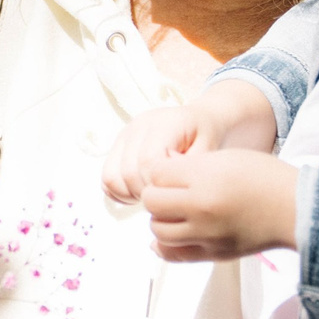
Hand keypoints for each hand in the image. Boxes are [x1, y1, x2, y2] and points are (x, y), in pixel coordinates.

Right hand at [104, 86, 278, 204]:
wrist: (200, 119)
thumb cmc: (207, 135)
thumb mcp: (211, 148)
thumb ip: (192, 165)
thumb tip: (168, 181)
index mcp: (165, 123)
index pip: (148, 162)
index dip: (157, 185)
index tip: (172, 193)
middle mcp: (139, 126)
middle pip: (128, 172)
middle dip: (145, 194)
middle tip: (164, 199)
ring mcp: (125, 135)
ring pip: (111, 177)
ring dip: (129, 194)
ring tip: (152, 196)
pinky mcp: (118, 145)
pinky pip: (107, 177)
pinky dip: (119, 191)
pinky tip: (140, 192)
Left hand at [141, 149, 299, 260]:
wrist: (295, 208)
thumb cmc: (265, 178)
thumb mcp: (226, 157)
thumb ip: (191, 166)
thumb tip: (159, 174)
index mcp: (205, 178)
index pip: (156, 173)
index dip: (159, 170)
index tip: (169, 171)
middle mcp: (202, 207)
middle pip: (152, 201)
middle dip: (155, 192)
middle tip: (169, 190)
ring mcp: (206, 234)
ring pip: (157, 229)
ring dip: (160, 218)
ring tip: (175, 211)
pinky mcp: (212, 253)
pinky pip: (172, 254)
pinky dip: (163, 244)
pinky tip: (170, 234)